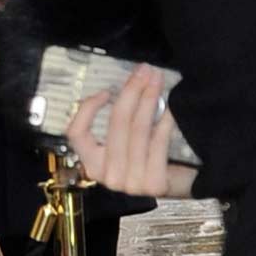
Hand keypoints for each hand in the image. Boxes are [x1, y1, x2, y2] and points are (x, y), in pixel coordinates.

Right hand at [66, 64, 195, 199]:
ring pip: (138, 129)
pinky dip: (164, 121)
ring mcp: (130, 183)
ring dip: (149, 99)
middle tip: (144, 71)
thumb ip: (122, 118)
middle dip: (132, 91)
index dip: (87, 109)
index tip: (105, 91)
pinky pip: (157, 142)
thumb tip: (130, 80)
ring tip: (157, 81)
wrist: (178, 183)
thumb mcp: (128, 138)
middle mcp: (107, 175)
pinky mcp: (153, 184)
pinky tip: (169, 108)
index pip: (77, 134)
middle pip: (116, 123)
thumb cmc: (149, 155)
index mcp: (93, 163)